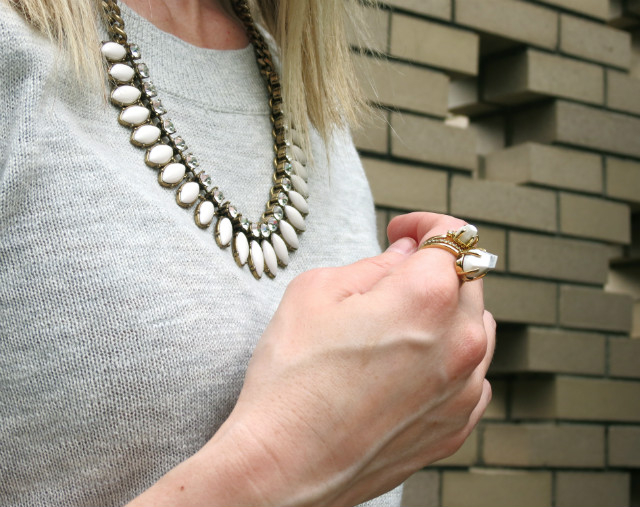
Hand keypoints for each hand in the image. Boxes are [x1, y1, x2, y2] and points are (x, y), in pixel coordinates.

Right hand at [130, 212, 494, 506]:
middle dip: (435, 267)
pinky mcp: (458, 425)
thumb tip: (404, 254)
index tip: (405, 230)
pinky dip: (450, 359)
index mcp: (427, 297)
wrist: (283, 466)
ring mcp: (464, 389)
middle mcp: (460, 342)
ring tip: (399, 324)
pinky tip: (410, 365)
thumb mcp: (316, 292)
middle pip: (469, 279)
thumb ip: (373, 263)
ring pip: (477, 327)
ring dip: (447, 313)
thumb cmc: (291, 382)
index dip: (426, 223)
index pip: (454, 236)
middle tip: (393, 277)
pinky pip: (471, 375)